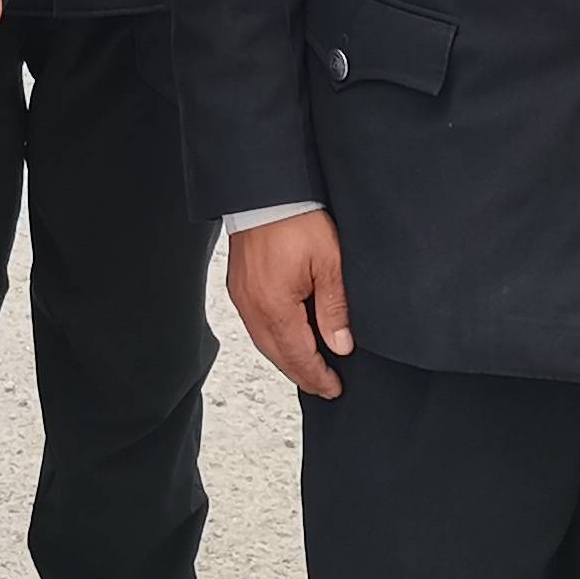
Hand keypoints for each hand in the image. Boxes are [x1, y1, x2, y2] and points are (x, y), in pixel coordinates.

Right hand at [225, 209, 353, 397]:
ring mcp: (242, 297)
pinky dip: (273, 340)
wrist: (265, 190)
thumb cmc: (296, 219)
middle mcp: (253, 307)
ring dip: (287, 359)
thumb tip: (341, 345)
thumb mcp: (329, 263)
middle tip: (324, 387)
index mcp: (276, 306)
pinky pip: (255, 326)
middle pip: (278, 356)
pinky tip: (286, 339)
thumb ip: (335, 308)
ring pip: (264, 343)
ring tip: (308, 368)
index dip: (318, 376)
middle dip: (302, 375)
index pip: (299, 356)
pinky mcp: (238, 286)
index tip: (334, 388)